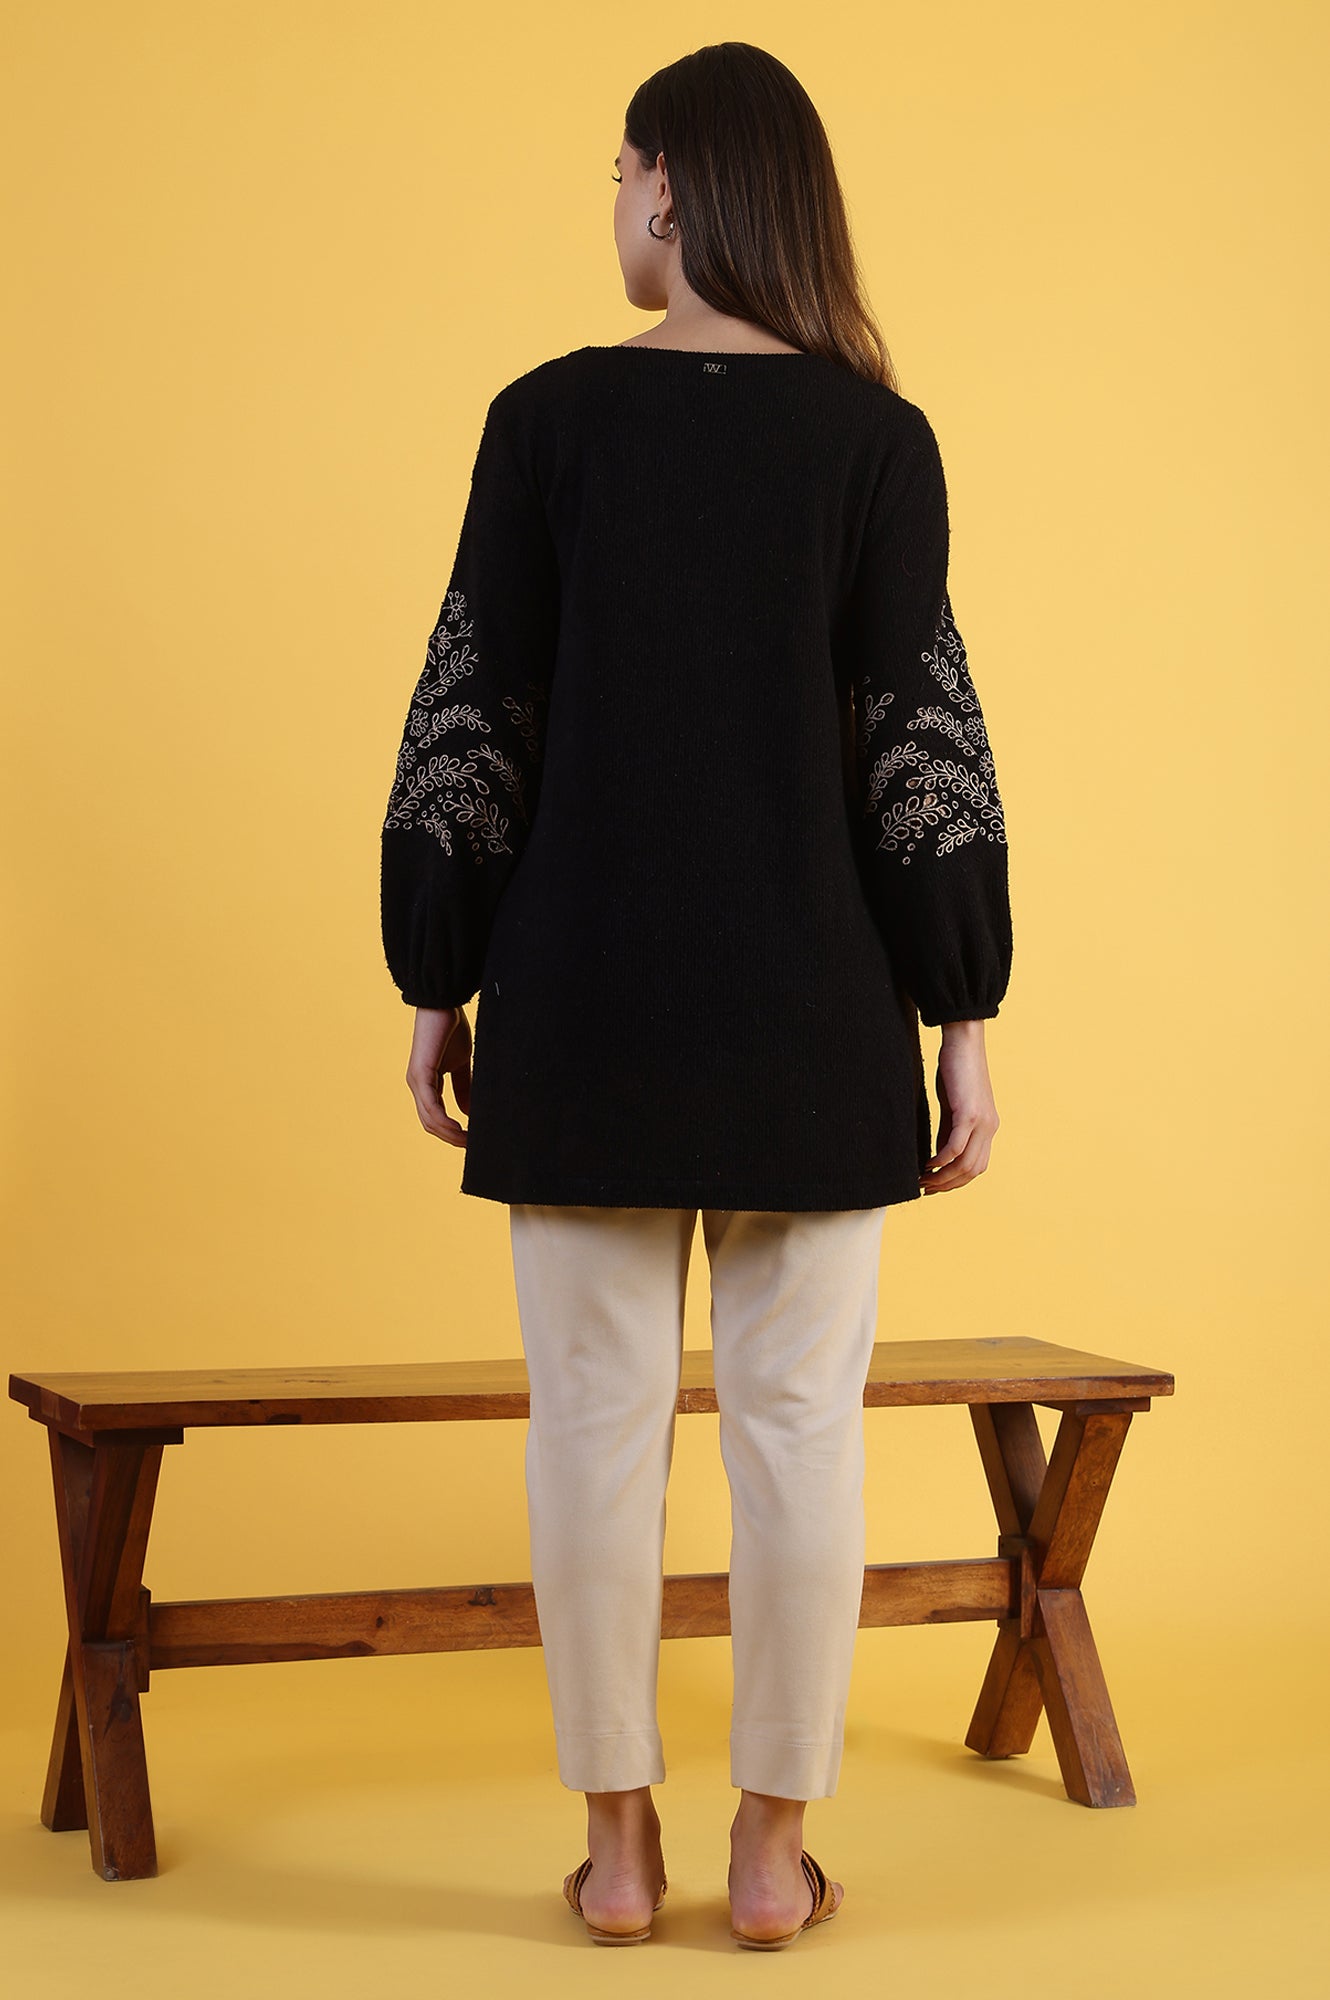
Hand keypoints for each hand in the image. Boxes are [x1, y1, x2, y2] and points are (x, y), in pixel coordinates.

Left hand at [405, 1006, 471, 1146]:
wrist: (443, 1004)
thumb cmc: (450, 1029)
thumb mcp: (462, 1063)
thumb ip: (464, 1087)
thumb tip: (469, 1113)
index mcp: (426, 1084)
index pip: (435, 1117)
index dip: (452, 1132)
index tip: (472, 1141)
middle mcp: (418, 1086)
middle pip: (431, 1124)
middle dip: (452, 1138)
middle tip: (473, 1147)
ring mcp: (416, 1082)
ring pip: (430, 1120)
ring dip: (450, 1135)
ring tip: (469, 1142)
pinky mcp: (420, 1075)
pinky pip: (431, 1106)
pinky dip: (444, 1121)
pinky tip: (459, 1129)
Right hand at [920, 1020, 999, 1193]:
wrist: (964, 1041)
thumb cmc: (955, 1069)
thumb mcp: (953, 1106)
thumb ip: (949, 1131)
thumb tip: (940, 1156)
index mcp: (988, 1127)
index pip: (976, 1166)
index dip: (956, 1180)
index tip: (934, 1184)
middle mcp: (989, 1128)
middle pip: (973, 1170)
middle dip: (948, 1184)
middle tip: (926, 1187)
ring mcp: (982, 1122)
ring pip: (965, 1164)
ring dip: (943, 1177)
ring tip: (924, 1179)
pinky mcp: (969, 1113)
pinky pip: (955, 1147)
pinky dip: (941, 1160)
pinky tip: (927, 1164)